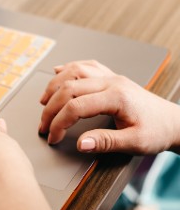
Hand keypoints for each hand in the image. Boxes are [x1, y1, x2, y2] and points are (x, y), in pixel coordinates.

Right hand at [39, 60, 179, 153]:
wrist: (173, 122)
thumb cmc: (157, 131)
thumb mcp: (134, 143)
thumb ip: (106, 142)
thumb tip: (81, 143)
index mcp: (117, 97)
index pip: (76, 106)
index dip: (59, 123)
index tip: (53, 137)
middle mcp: (111, 82)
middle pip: (69, 88)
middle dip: (50, 108)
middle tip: (43, 125)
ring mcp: (110, 76)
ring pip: (74, 71)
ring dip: (54, 85)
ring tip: (43, 101)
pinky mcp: (110, 77)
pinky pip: (85, 66)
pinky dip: (68, 69)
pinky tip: (59, 72)